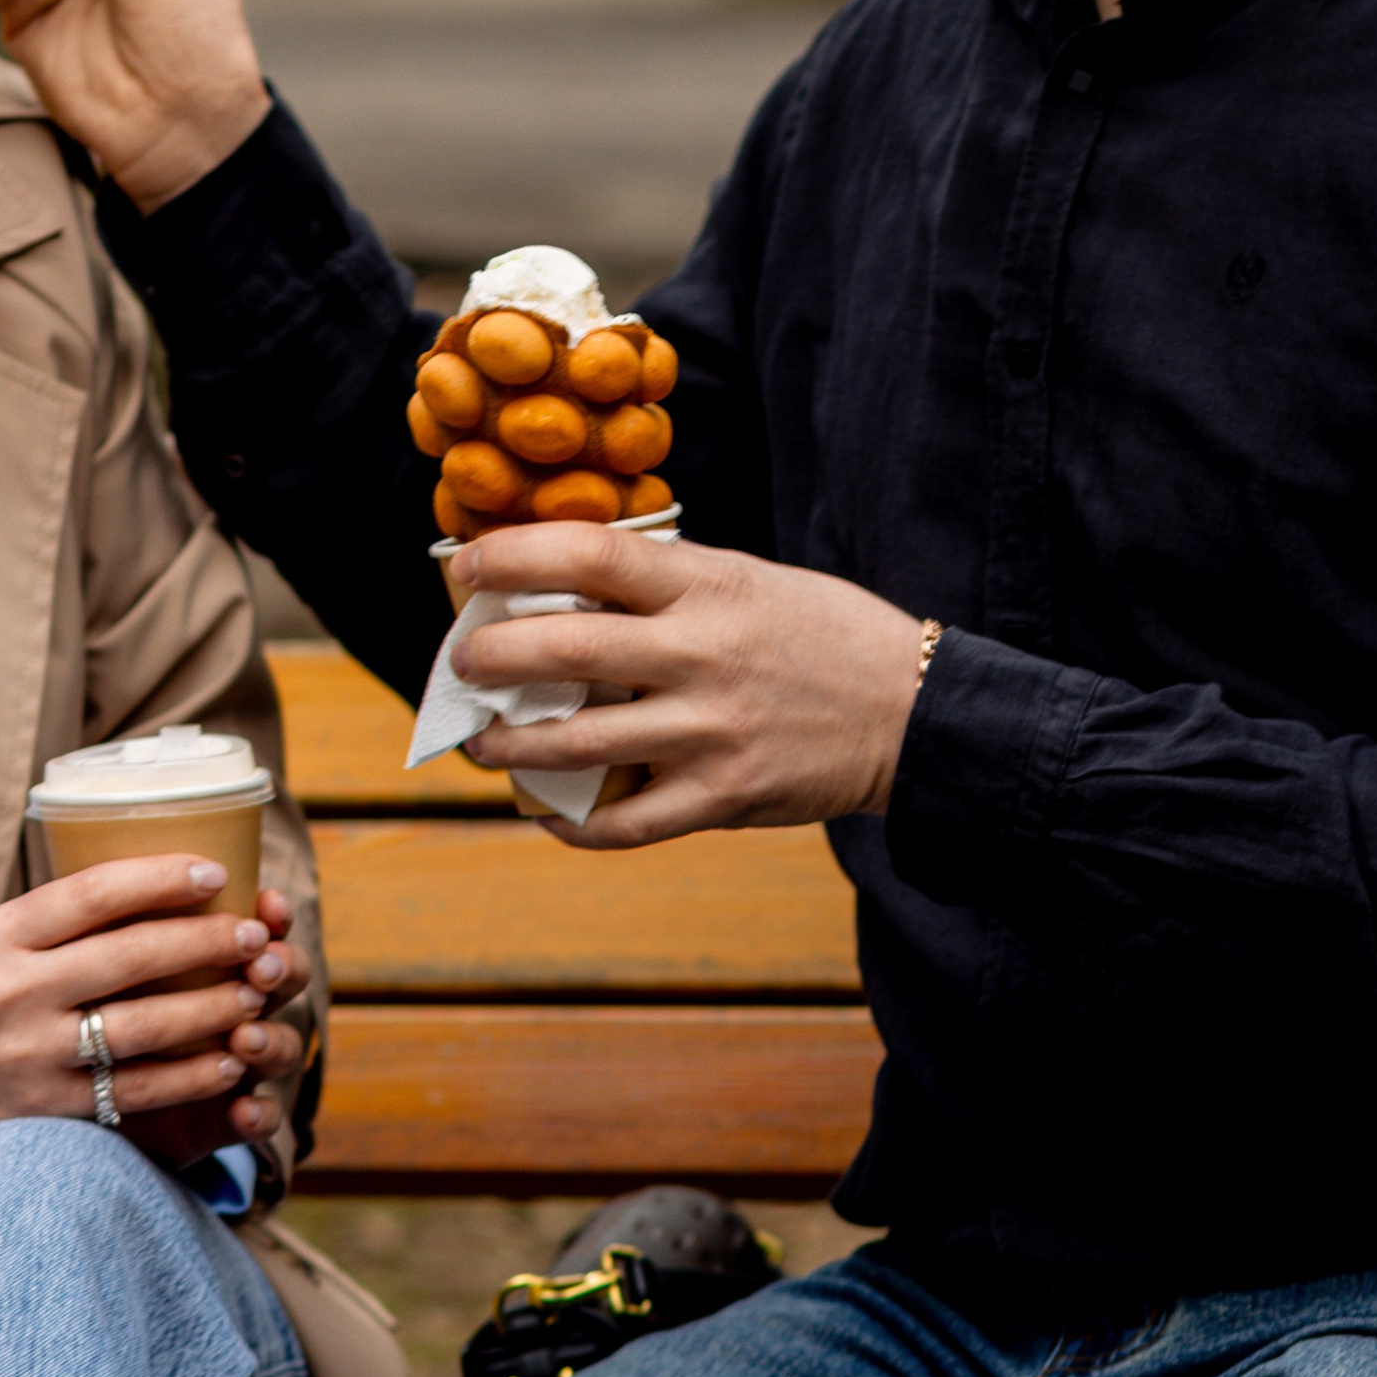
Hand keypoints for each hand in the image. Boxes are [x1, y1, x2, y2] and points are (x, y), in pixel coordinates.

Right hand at [0, 858, 308, 1170]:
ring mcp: (27, 1057)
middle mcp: (10, 993)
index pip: (89, 894)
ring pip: (141, 1026)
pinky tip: (227, 1061)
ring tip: (256, 993)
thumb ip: (51, 924)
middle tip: (256, 934)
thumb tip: (153, 888)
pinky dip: (188, 1077)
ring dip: (210, 1008)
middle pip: (129, 957)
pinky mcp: (43, 1112)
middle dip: (205, 941)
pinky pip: (132, 1091)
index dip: (160, 877)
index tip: (216, 871)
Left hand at [452, 526, 923, 845]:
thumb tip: (567, 585)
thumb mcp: (748, 579)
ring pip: (574, 744)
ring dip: (509, 746)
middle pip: (560, 649)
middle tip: (462, 662)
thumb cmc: (822, 634)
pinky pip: (623, 822)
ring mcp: (708, 731)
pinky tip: (547, 810)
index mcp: (704, 586)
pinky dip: (570, 822)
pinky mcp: (723, 796)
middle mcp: (699, 655)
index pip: (585, 554)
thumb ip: (666, 584)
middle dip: (488, 658)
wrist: (914, 711)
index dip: (510, 556)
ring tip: (484, 742)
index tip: (464, 567)